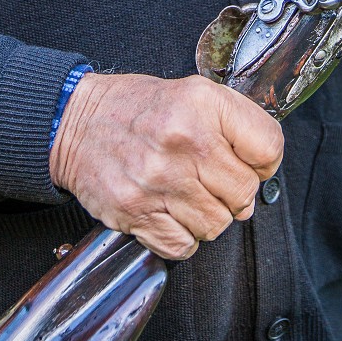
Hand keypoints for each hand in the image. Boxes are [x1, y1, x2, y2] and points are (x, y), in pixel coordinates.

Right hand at [49, 72, 283, 259]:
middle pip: (244, 193)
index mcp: (201, 103)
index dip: (264, 162)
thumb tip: (256, 184)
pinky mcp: (135, 211)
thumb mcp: (191, 94)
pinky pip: (184, 246)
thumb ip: (233, 128)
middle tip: (210, 180)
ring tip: (185, 193)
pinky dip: (182, 236)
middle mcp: (182, 139)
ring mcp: (158, 179)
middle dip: (233, 193)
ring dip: (207, 216)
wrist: (73, 122)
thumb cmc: (136, 109)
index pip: (268, 147)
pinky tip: (168, 211)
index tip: (250, 163)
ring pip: (217, 224)